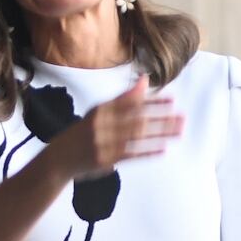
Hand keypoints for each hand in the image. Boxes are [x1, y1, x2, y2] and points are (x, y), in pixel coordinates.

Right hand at [65, 82, 182, 175]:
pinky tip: (163, 149)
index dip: (152, 102)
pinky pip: (130, 155)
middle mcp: (101, 125)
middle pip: (137, 120)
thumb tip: (145, 80)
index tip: (172, 100)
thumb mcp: (98, 112)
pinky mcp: (105, 160)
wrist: (57, 159)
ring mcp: (103, 143)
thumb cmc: (83, 133)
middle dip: (161, 118)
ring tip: (178, 131)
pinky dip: (147, 152)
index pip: (131, 103)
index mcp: (101, 110)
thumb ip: (123, 98)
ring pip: (137, 137)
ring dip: (160, 134)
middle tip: (182, 117)